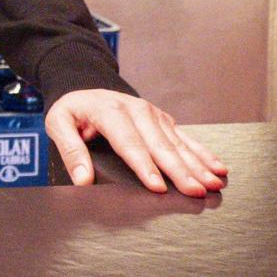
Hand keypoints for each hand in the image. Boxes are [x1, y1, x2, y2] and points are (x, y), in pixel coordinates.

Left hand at [45, 89, 227, 197]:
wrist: (85, 86)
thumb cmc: (73, 109)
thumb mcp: (58, 124)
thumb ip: (70, 151)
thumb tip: (82, 180)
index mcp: (110, 111)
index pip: (129, 143)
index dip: (144, 167)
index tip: (158, 187)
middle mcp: (136, 110)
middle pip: (160, 145)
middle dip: (180, 171)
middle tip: (196, 190)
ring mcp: (153, 114)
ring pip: (178, 143)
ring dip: (198, 164)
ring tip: (213, 182)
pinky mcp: (163, 120)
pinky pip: (185, 138)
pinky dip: (203, 153)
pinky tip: (217, 167)